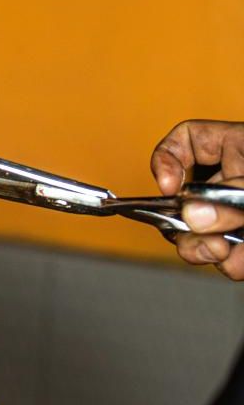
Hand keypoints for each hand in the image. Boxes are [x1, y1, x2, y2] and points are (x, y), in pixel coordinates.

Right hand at [150, 120, 243, 279]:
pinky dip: (230, 264)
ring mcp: (237, 214)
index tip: (167, 186)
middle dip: (179, 219)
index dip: (166, 160)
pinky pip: (225, 257)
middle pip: (181, 195)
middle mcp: (232, 181)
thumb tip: (191, 216)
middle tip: (190, 229)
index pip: (185, 140)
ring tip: (219, 252)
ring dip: (200, 248)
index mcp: (238, 147)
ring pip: (196, 232)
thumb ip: (229, 196)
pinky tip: (239, 263)